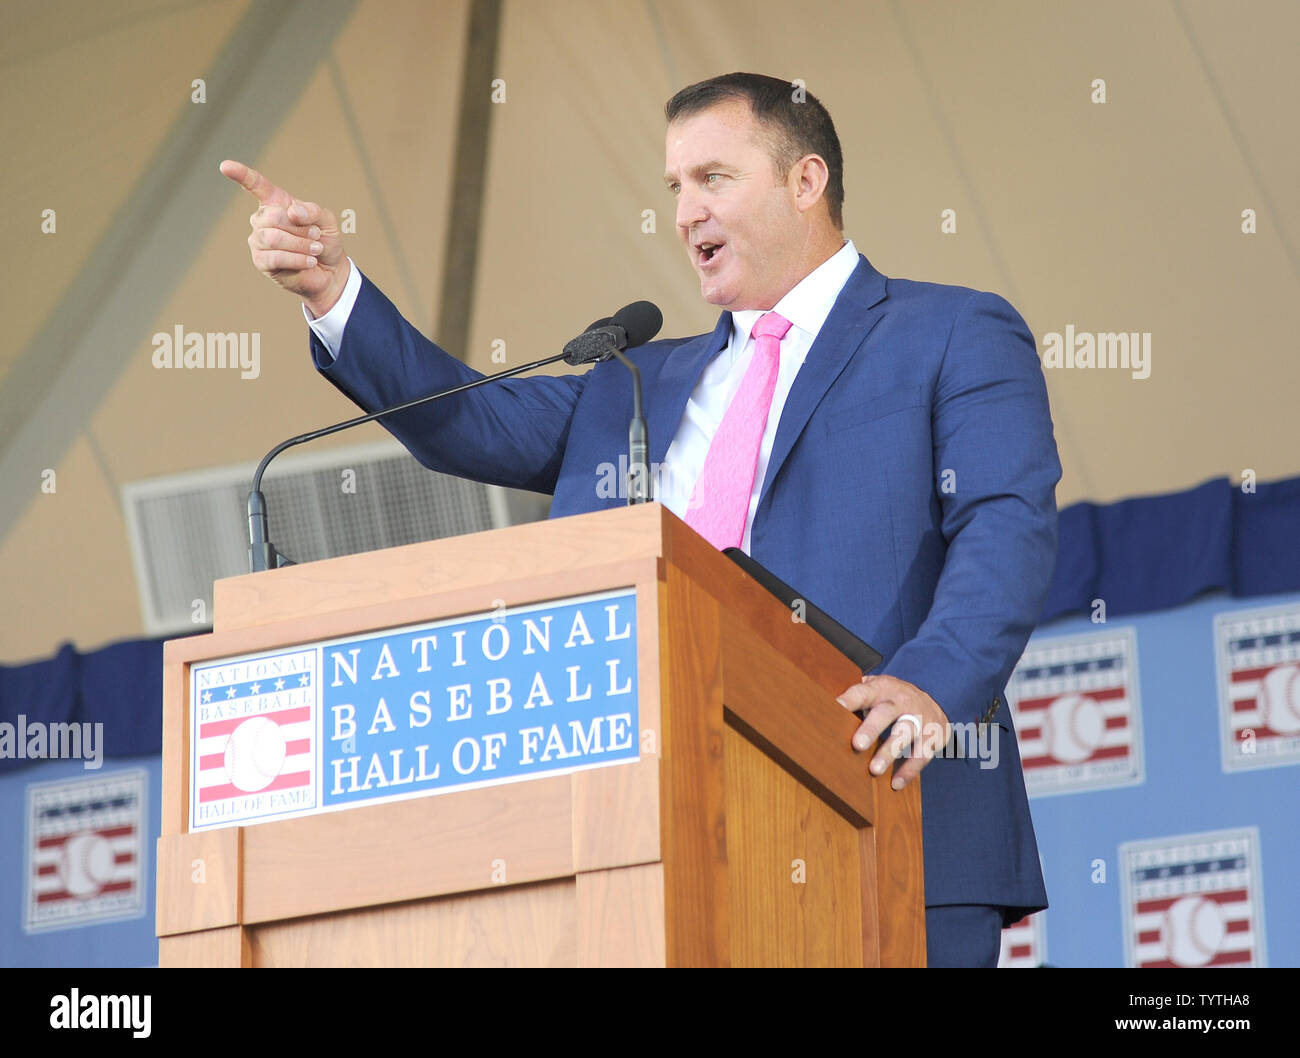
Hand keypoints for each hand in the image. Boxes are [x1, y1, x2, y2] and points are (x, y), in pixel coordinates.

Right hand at [219, 159, 348, 316]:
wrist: (329, 271)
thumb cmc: (324, 240)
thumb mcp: (326, 220)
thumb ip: (312, 211)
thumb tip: (292, 211)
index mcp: (275, 203)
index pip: (256, 185)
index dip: (241, 174)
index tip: (225, 166)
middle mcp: (262, 219)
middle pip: (273, 216)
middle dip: (300, 228)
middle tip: (316, 236)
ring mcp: (258, 240)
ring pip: (273, 238)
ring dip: (300, 245)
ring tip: (315, 249)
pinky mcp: (261, 261)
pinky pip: (276, 257)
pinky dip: (298, 259)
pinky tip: (310, 261)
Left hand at [837, 675, 949, 790]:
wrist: (935, 698)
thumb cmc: (893, 697)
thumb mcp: (877, 687)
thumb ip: (855, 693)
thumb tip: (820, 700)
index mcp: (882, 688)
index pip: (864, 692)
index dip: (850, 699)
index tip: (836, 707)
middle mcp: (901, 701)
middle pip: (886, 713)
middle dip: (872, 729)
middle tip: (857, 744)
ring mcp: (919, 719)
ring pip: (905, 734)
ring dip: (889, 752)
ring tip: (874, 770)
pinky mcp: (932, 736)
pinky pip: (922, 755)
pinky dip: (909, 771)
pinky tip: (895, 783)